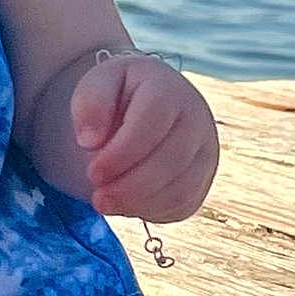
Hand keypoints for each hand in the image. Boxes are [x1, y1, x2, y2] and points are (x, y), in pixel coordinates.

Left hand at [70, 55, 217, 222]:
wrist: (144, 102)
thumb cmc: (118, 94)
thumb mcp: (97, 84)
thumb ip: (90, 104)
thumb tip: (89, 141)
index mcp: (168, 91)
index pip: (151, 124)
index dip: (121, 155)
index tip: (92, 173)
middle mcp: (196, 120)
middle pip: (171, 163)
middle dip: (129, 187)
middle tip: (97, 197)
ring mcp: (205, 151)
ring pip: (181, 190)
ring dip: (139, 204)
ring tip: (105, 203)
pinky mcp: (203, 178)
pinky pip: (184, 204)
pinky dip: (152, 211)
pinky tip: (125, 204)